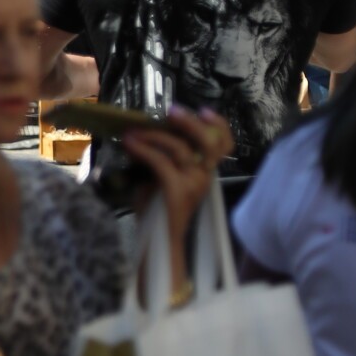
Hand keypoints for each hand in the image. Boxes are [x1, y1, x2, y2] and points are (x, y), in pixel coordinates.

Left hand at [122, 105, 232, 253]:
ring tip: (134, 132)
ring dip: (154, 135)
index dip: (219, 125)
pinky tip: (130, 144)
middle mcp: (205, 177)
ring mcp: (193, 185)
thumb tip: (144, 133)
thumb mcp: (162, 179)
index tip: (204, 111)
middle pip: (209, 142)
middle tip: (170, 112)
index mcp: (205, 172)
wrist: (159, 244)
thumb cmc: (158, 211)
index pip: (225, 146)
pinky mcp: (177, 192)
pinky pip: (162, 163)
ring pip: (181, 149)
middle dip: (189, 123)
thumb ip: (162, 157)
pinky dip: (144, 150)